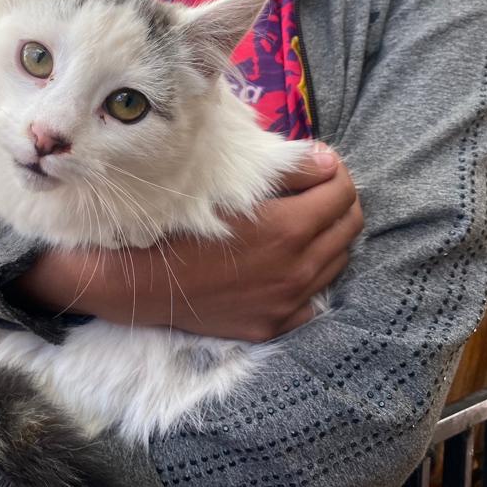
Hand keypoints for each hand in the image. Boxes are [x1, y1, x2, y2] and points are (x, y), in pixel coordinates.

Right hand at [12, 145, 361, 341]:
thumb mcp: (226, 186)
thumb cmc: (175, 223)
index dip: (332, 170)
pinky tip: (291, 261)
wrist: (138, 282)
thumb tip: (325, 161)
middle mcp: (297, 270)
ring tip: (303, 219)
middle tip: (313, 187)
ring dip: (329, 234)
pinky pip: (315, 298)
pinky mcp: (275, 324)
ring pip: (337, 261)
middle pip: (348, 226)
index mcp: (288, 230)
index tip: (314, 163)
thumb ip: (285, 172)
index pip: (341, 192)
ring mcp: (288, 302)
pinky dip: (313, 275)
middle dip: (337, 199)